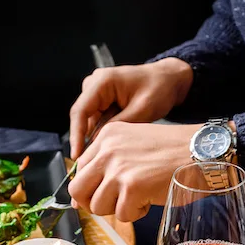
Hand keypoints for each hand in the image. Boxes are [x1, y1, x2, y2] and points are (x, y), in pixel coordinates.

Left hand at [69, 121, 197, 222]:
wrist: (203, 152)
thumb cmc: (175, 151)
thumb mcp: (135, 145)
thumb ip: (110, 163)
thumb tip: (82, 197)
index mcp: (107, 136)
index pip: (79, 169)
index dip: (88, 188)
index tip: (101, 195)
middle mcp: (107, 150)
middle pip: (78, 190)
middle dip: (94, 203)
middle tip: (114, 204)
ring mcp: (118, 168)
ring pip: (97, 206)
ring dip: (118, 209)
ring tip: (138, 197)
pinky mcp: (132, 187)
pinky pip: (121, 215)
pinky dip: (136, 213)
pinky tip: (150, 199)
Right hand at [70, 59, 193, 157]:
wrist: (168, 80)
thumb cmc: (158, 89)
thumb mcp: (141, 110)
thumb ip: (118, 126)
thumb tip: (98, 145)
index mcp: (102, 81)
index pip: (80, 111)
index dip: (76, 135)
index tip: (76, 156)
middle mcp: (94, 84)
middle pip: (82, 117)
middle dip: (85, 140)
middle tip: (91, 164)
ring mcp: (97, 92)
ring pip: (89, 121)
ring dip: (96, 137)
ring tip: (107, 156)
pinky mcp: (102, 100)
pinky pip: (97, 120)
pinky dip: (103, 133)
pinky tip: (112, 146)